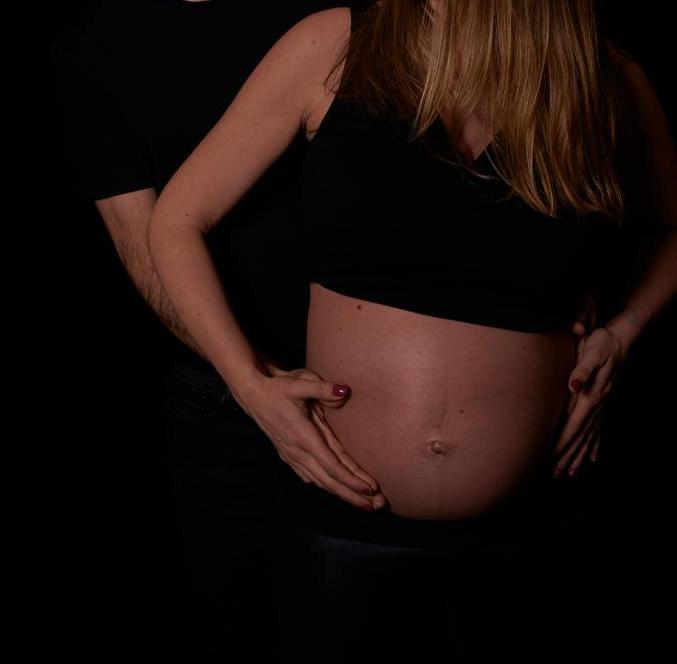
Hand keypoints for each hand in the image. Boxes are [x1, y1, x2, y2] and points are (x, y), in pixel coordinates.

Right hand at [232, 364, 385, 510]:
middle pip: (329, 481)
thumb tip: (344, 390)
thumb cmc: (278, 388)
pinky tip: (336, 491)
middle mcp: (298, 452)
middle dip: (353, 495)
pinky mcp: (289, 455)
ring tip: (364, 503)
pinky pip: (310, 476)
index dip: (352, 480)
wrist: (253, 394)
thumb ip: (323, 388)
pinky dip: (326, 486)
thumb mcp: (300, 383)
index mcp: (304, 438)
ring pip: (320, 482)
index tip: (371, 489)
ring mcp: (292, 456)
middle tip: (377, 505)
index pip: (332, 466)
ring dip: (343, 494)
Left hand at [550, 323, 628, 478]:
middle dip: (567, 456)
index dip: (561, 444)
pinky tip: (593, 457)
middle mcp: (597, 406)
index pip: (573, 427)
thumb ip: (581, 370)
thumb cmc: (602, 344)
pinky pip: (599, 430)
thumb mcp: (591, 352)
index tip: (550, 459)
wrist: (622, 339)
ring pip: (589, 437)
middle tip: (557, 475)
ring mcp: (602, 406)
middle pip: (580, 437)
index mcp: (590, 398)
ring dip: (579, 455)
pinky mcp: (604, 403)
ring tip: (571, 473)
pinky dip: (594, 445)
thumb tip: (573, 386)